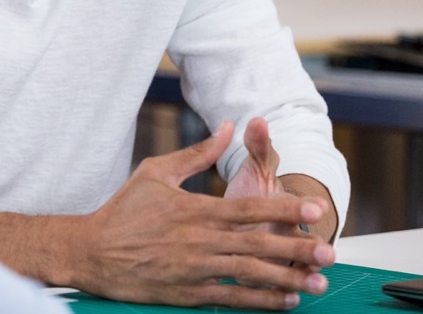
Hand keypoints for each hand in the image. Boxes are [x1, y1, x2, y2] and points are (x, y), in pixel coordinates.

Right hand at [71, 121, 333, 309]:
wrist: (92, 251)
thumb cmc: (124, 209)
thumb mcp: (157, 171)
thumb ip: (197, 153)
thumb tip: (228, 126)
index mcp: (196, 209)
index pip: (249, 209)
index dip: (285, 209)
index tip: (314, 209)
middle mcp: (200, 240)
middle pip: (258, 244)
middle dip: (297, 247)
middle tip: (330, 251)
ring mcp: (195, 268)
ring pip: (250, 274)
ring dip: (287, 279)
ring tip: (317, 282)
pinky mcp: (188, 292)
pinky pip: (231, 298)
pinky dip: (260, 301)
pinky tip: (284, 301)